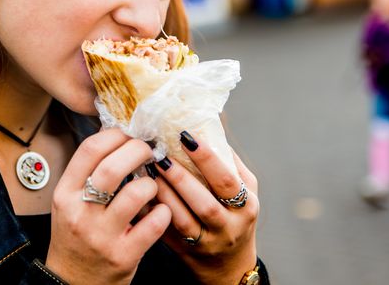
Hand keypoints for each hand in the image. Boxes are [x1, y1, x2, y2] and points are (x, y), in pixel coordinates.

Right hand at [46, 128, 171, 284]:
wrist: (73, 282)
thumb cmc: (76, 235)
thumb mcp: (70, 201)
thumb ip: (89, 172)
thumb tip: (116, 133)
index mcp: (65, 194)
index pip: (89, 149)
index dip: (115, 134)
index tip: (129, 134)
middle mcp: (80, 213)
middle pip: (113, 167)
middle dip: (138, 151)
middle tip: (148, 151)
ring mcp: (102, 236)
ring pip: (136, 193)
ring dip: (152, 183)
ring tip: (152, 185)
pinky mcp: (124, 256)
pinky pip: (154, 223)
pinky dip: (163, 211)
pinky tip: (160, 211)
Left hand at [152, 132, 258, 284]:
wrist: (229, 266)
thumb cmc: (235, 215)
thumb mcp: (244, 190)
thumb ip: (229, 161)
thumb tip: (210, 122)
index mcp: (245, 205)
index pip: (226, 180)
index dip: (206, 158)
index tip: (186, 136)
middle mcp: (228, 226)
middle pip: (204, 202)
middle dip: (180, 178)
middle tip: (160, 154)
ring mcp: (206, 242)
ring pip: (182, 220)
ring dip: (164, 194)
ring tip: (148, 170)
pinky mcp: (185, 252)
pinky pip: (166, 231)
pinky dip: (153, 212)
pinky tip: (142, 192)